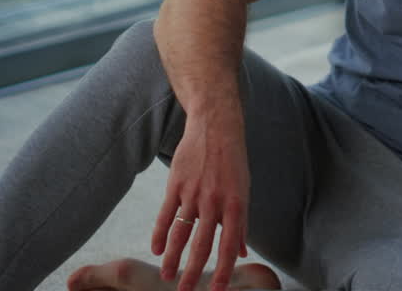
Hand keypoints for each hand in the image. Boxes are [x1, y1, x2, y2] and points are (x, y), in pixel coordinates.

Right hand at [151, 109, 249, 290]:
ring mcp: (193, 193)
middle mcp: (215, 201)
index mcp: (236, 204)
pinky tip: (157, 251)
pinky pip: (165, 214)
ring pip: (181, 233)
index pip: (229, 244)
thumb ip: (241, 223)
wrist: (215, 127)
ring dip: (173, 259)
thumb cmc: (233, 163)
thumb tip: (240, 253)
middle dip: (194, 272)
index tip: (217, 290)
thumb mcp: (244, 191)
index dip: (223, 269)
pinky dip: (160, 235)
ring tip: (168, 278)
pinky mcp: (176, 185)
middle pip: (202, 244)